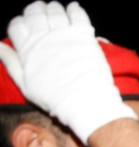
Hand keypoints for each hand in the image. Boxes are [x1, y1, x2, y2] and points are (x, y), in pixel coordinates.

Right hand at [4, 1, 136, 142]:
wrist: (84, 101)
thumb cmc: (54, 98)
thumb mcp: (24, 83)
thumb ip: (10, 61)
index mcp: (27, 49)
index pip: (16, 25)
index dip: (20, 23)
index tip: (25, 25)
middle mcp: (44, 38)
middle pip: (34, 14)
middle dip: (35, 10)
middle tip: (40, 12)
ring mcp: (64, 35)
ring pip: (54, 11)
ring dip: (54, 8)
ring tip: (55, 10)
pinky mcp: (83, 35)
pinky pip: (77, 14)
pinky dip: (74, 9)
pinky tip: (73, 8)